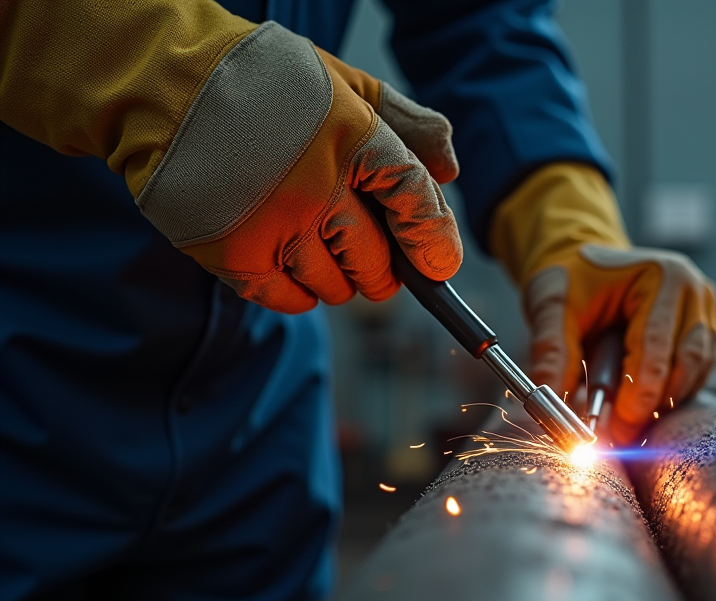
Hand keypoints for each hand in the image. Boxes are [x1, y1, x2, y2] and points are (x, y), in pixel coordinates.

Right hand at [136, 22, 461, 311]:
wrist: (160, 82)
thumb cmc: (262, 82)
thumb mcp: (342, 82)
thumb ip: (405, 123)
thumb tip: (450, 171)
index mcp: (352, 136)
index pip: (414, 202)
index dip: (433, 238)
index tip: (439, 263)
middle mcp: (315, 186)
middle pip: (376, 261)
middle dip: (384, 269)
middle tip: (375, 262)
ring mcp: (272, 224)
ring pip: (335, 287)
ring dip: (339, 278)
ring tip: (318, 244)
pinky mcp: (232, 253)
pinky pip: (288, 299)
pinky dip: (298, 293)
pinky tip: (290, 261)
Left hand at [524, 244, 715, 444]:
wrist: (584, 266)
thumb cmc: (571, 280)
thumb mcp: (551, 307)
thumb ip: (551, 350)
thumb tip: (549, 398)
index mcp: (661, 276)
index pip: (656, 344)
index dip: (639, 391)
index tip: (619, 426)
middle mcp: (692, 291)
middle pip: (686, 362)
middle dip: (653, 404)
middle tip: (620, 433)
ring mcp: (704, 313)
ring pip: (695, 374)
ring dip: (662, 402)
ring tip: (623, 417)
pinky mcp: (704, 333)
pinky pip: (696, 376)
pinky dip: (669, 395)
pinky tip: (640, 399)